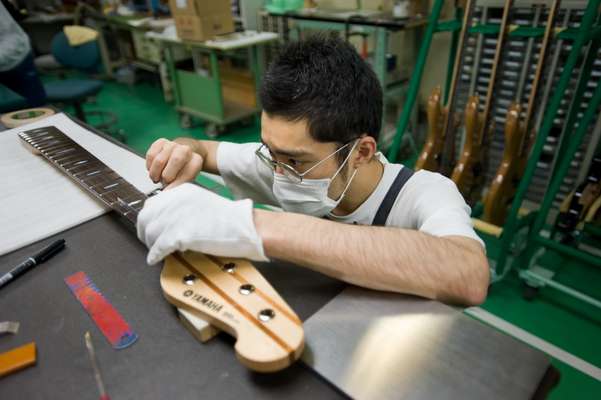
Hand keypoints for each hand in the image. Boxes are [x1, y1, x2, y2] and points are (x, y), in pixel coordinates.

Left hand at [137, 183, 267, 264]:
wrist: (244, 226)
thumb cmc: (230, 218)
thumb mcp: (202, 202)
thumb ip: (183, 208)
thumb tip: (167, 221)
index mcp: (181, 192)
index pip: (152, 204)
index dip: (148, 218)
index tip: (149, 228)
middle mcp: (175, 201)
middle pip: (146, 217)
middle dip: (144, 232)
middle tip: (148, 242)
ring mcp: (176, 217)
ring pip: (150, 232)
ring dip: (150, 244)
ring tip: (155, 252)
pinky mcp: (179, 234)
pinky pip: (158, 247)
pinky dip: (155, 255)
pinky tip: (155, 259)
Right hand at [145, 138, 202, 188]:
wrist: (182, 154)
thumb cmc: (183, 170)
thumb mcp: (186, 179)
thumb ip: (180, 186)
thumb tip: (167, 194)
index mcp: (196, 160)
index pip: (189, 172)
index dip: (177, 183)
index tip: (169, 191)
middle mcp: (186, 150)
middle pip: (175, 161)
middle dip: (166, 176)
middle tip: (164, 182)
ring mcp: (173, 144)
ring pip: (159, 160)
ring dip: (155, 173)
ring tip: (158, 178)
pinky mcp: (160, 142)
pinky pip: (150, 155)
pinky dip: (149, 166)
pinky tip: (154, 169)